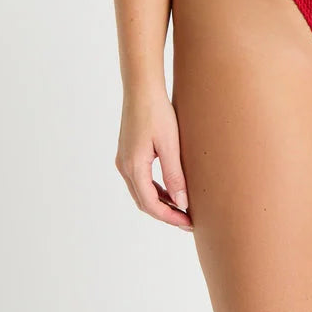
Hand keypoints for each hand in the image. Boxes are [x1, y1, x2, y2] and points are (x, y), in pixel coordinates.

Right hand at [115, 88, 192, 231]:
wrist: (141, 88)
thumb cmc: (157, 112)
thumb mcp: (170, 144)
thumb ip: (174, 174)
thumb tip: (181, 203)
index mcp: (133, 167)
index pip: (151, 204)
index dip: (170, 217)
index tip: (188, 223)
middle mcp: (124, 166)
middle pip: (144, 202)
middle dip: (165, 213)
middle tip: (187, 221)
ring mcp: (124, 160)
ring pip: (141, 191)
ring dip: (160, 202)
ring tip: (182, 208)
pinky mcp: (128, 153)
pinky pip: (140, 180)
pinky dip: (154, 189)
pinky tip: (170, 189)